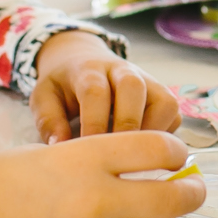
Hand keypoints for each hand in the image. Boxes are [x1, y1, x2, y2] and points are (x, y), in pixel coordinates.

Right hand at [0, 131, 204, 217]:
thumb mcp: (53, 153)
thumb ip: (99, 159)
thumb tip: (145, 167)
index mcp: (86, 160)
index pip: (158, 149)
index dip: (176, 150)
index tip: (179, 154)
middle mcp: (95, 201)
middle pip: (172, 198)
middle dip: (191, 193)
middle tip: (195, 189)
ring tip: (151, 208)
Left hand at [30, 30, 181, 144]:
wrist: (81, 59)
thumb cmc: (63, 86)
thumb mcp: (44, 97)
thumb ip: (49, 120)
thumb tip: (61, 147)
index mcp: (89, 70)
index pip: (96, 92)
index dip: (94, 122)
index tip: (88, 152)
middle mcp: (122, 71)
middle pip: (133, 88)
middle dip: (126, 125)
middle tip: (116, 157)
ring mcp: (147, 81)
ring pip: (163, 101)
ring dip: (153, 132)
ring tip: (136, 158)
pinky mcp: (162, 95)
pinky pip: (173, 115)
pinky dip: (164, 136)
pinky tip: (145, 152)